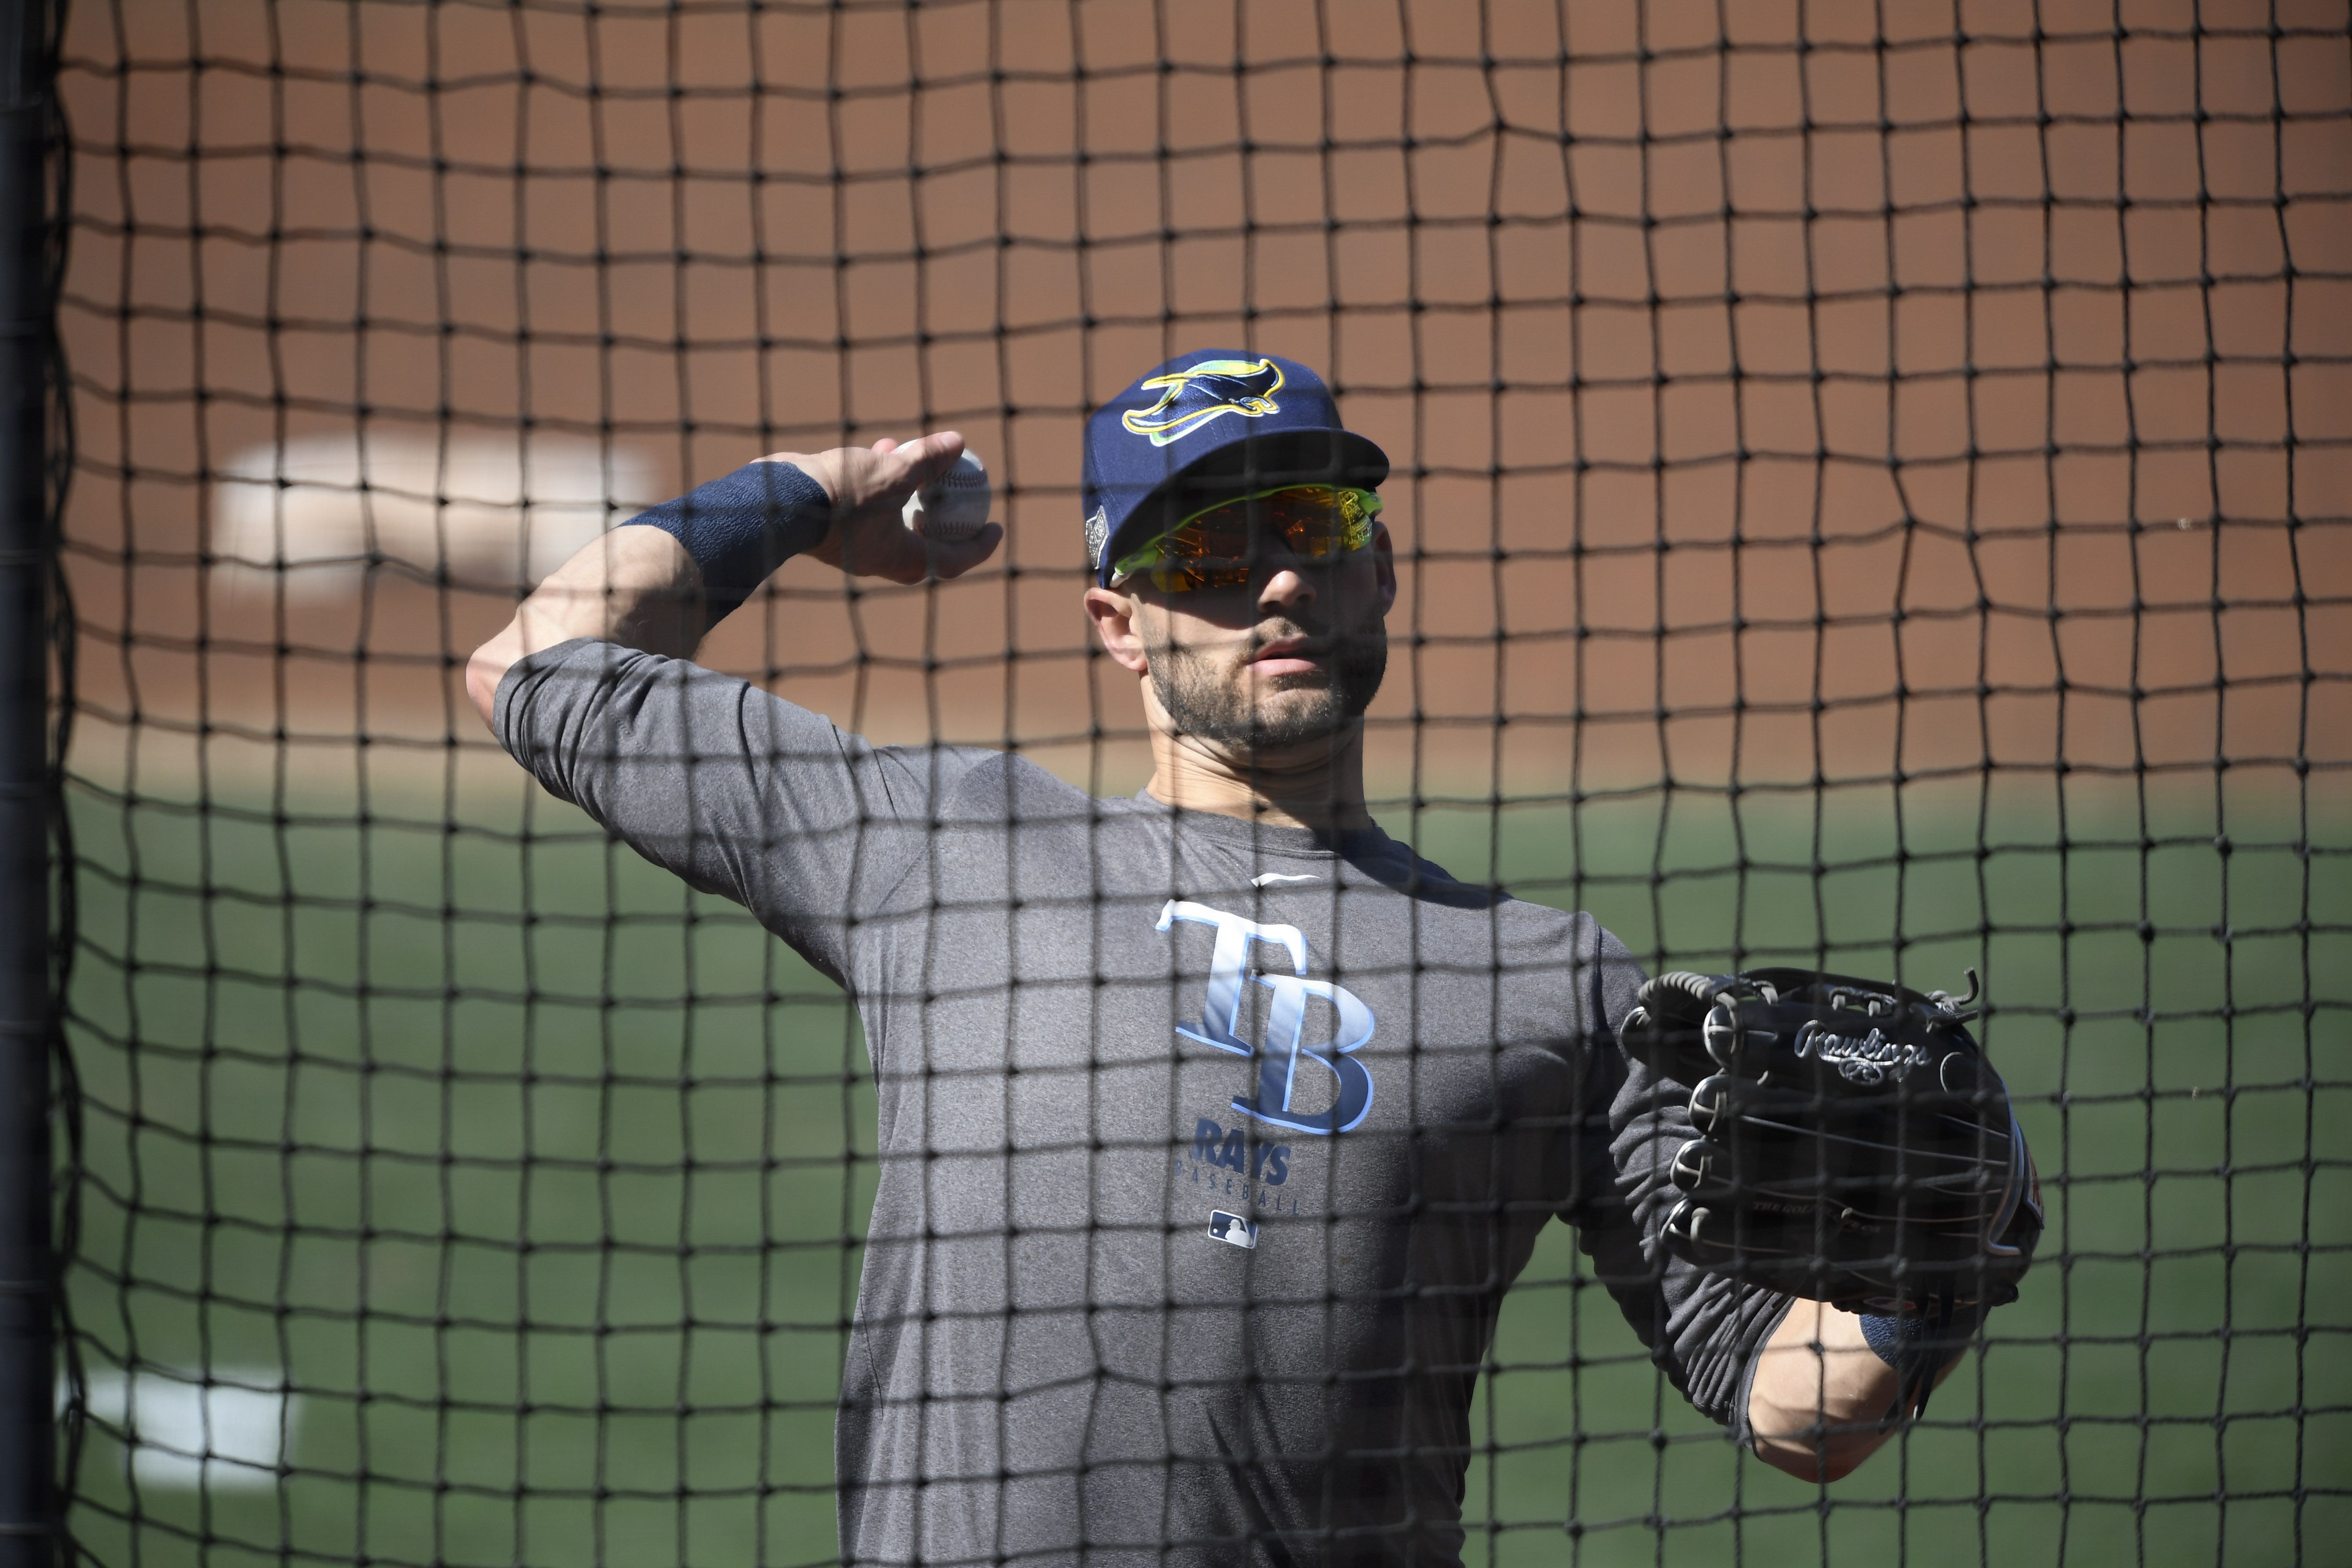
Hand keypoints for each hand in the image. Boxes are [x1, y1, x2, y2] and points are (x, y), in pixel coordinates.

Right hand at [770, 431, 1004, 583]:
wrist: (780, 498)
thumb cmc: (842, 495)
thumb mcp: (894, 473)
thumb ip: (927, 460)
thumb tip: (957, 443)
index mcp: (900, 559)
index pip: (952, 560)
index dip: (979, 546)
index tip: (996, 527)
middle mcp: (878, 556)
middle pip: (924, 540)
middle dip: (944, 515)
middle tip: (963, 494)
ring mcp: (853, 541)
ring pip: (893, 514)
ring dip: (910, 486)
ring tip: (918, 456)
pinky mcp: (834, 521)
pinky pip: (867, 501)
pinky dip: (879, 477)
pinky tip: (882, 447)